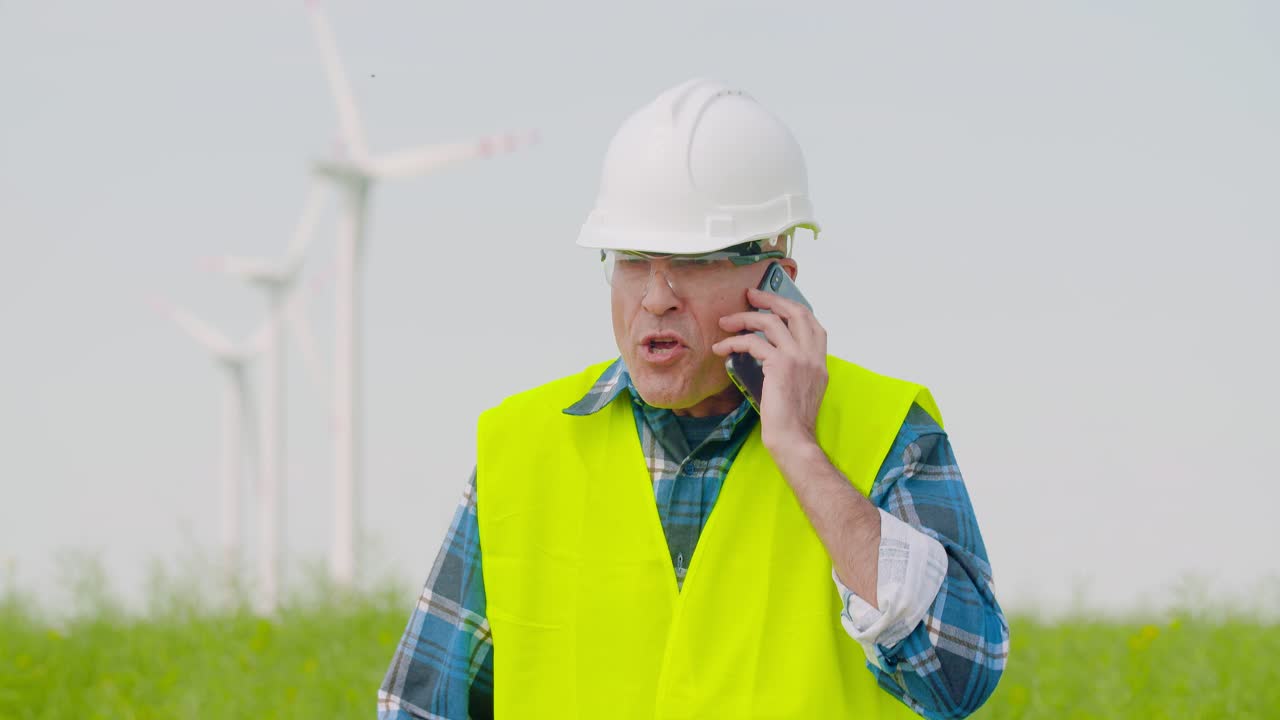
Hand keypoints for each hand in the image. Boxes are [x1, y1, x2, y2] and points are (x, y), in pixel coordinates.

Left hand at [712, 287, 827, 455]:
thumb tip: (771, 353)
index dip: (791, 307)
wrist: (793, 438)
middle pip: (795, 311)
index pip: (811, 321)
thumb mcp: (802, 388)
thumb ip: (796, 368)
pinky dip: (734, 342)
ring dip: (745, 317)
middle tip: (750, 295)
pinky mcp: (780, 364)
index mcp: (820, 360)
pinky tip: (721, 348)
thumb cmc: (792, 420)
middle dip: (771, 299)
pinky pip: (753, 342)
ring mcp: (798, 357)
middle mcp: (812, 354)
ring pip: (771, 322)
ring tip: (726, 321)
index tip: (772, 302)